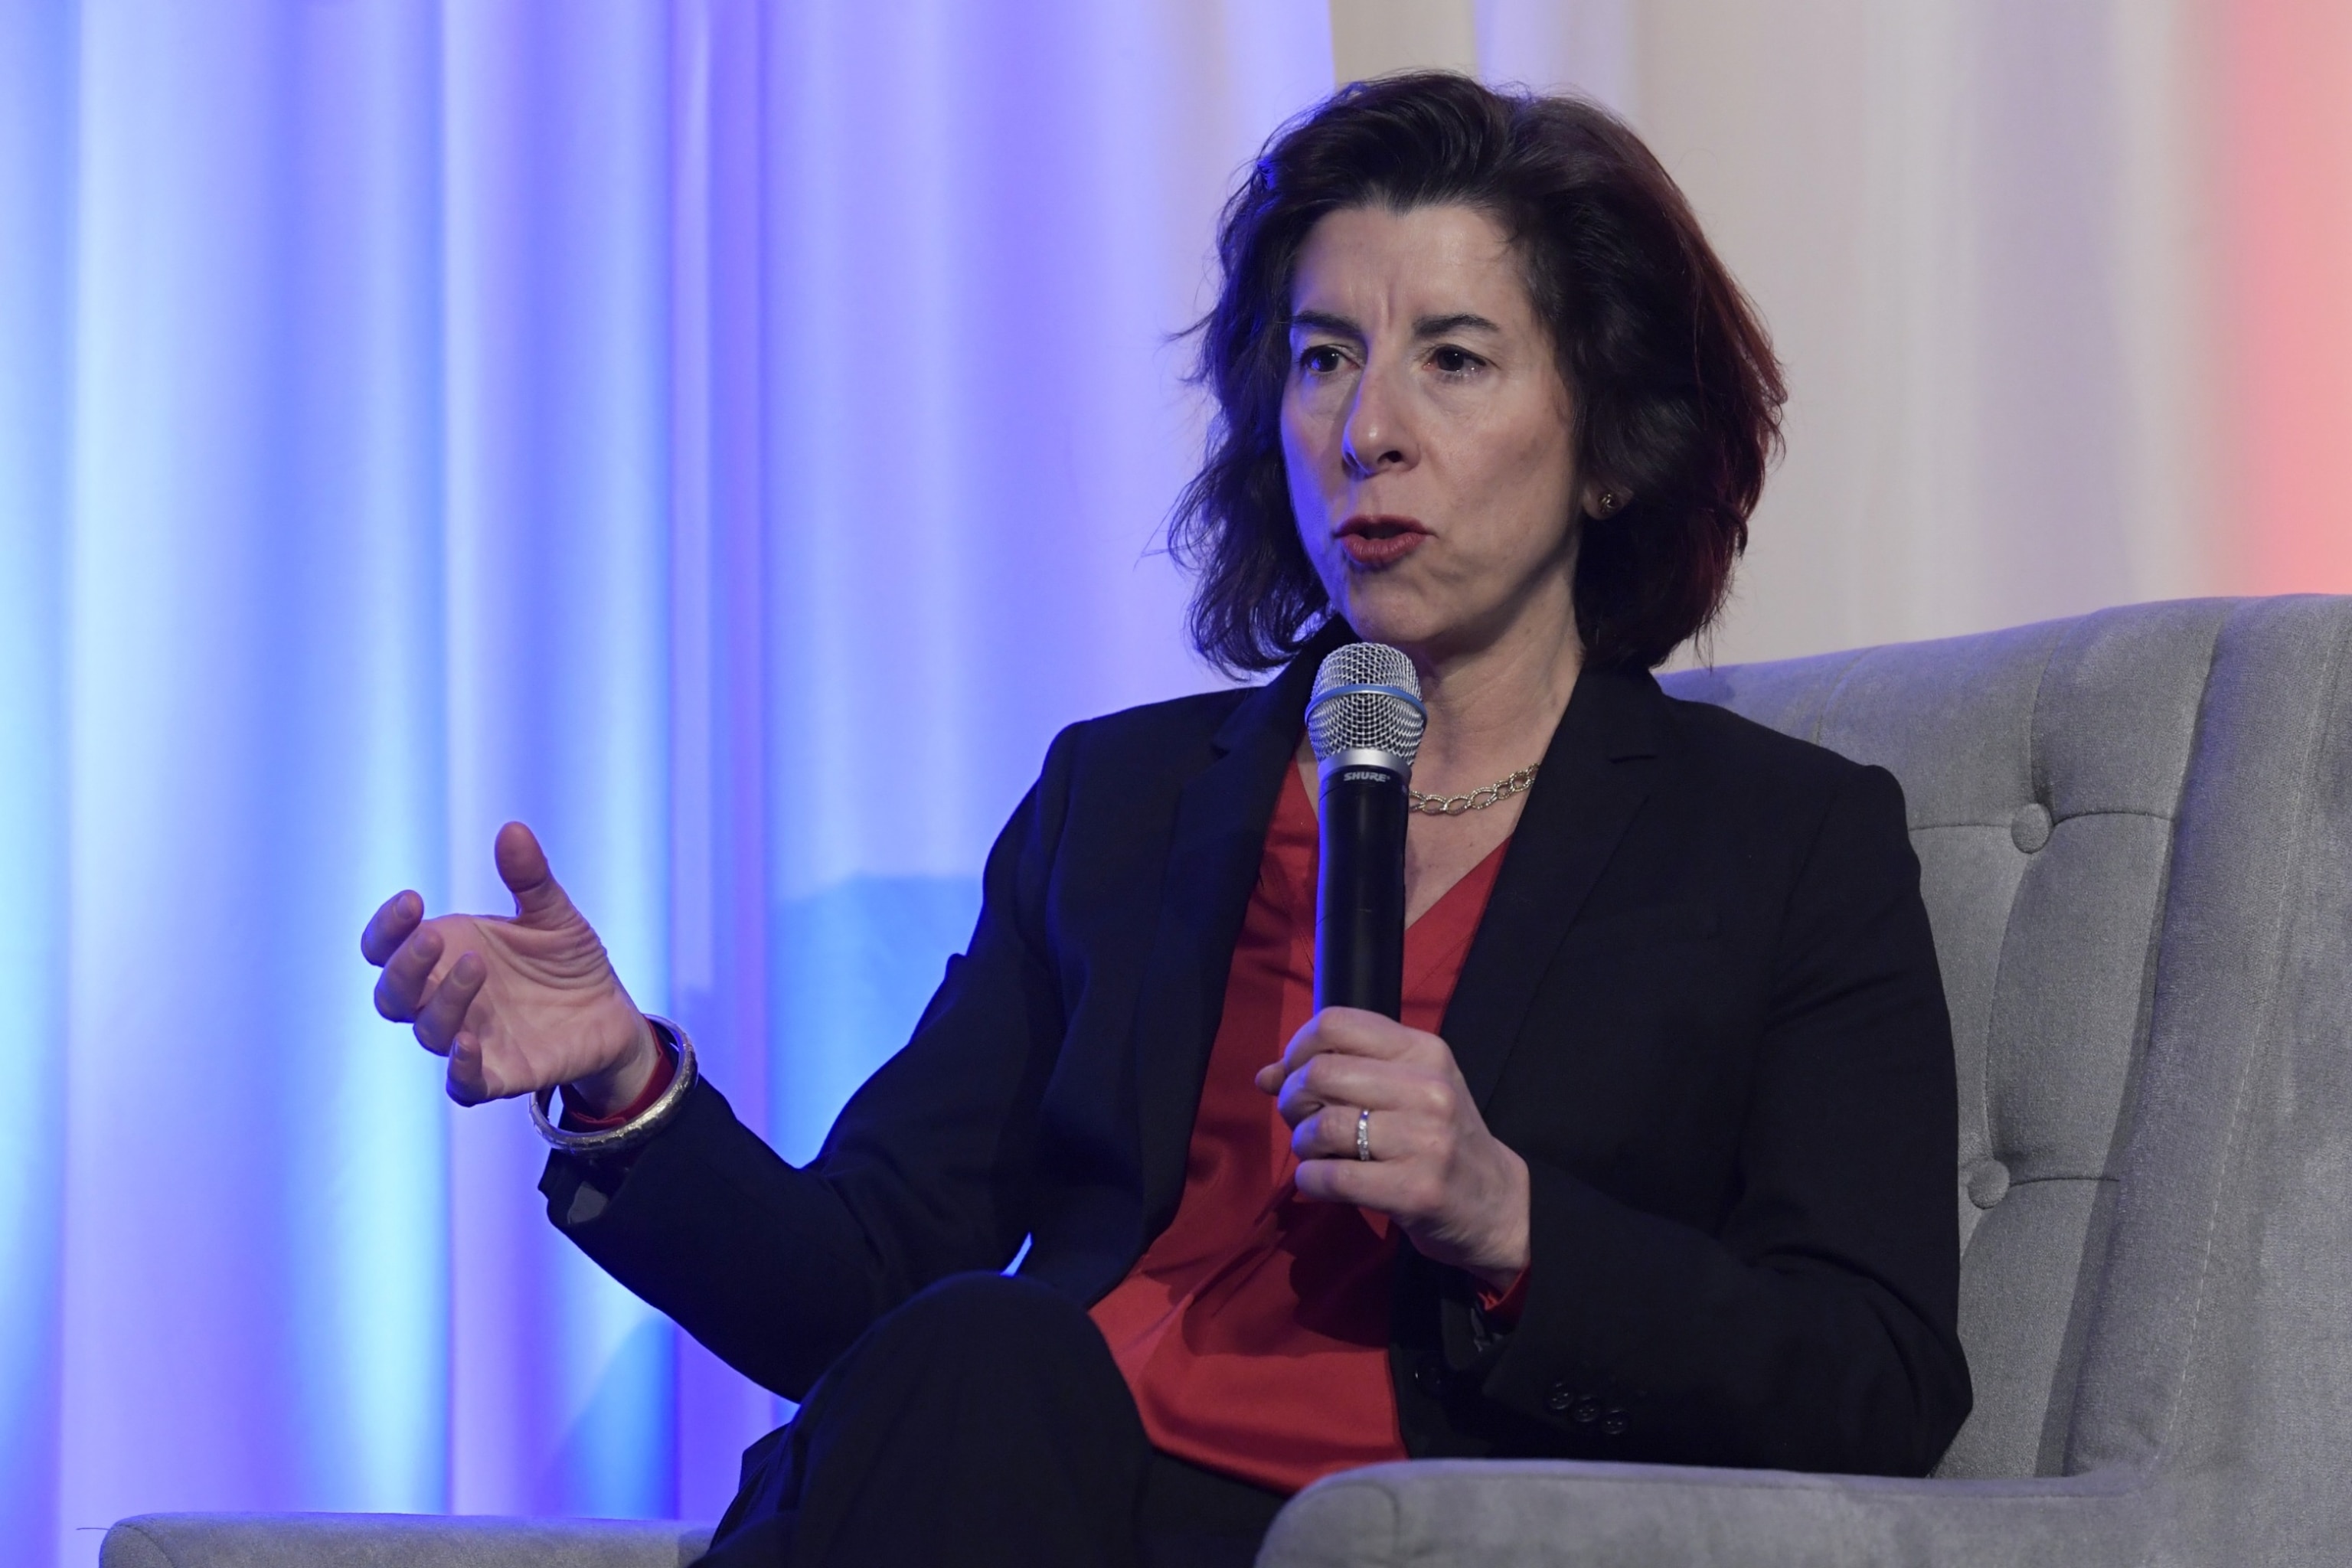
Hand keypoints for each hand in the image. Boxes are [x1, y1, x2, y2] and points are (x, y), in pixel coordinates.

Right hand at [361, 822, 659, 1111]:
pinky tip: (470, 1043)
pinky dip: (460, 1067)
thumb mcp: (554, 915)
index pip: (386, 948)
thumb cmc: (567, 962)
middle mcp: (446, 999)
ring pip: (428, 1031)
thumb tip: (512, 829)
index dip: (386, 929)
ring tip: (476, 966)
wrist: (611, 1013)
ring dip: (443, 1001)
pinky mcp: (500, 1074)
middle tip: (437, 937)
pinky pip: (463, 1084)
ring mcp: (469, 1039)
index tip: (412, 900)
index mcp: (446, 955)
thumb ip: (531, 879)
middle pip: (392, 994)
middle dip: (405, 967)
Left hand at [1255, 1007, 1529, 1290]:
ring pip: (1324, 1126)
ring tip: (1315, 1152)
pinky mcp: (1417, 1190)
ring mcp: (1427, 1141)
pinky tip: (1319, 1180)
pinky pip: (1333, 1177)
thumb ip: (1340, 1071)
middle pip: (1321, 1074)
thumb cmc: (1437, 1139)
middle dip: (1293, 1100)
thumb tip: (1266, 1075)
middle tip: (1300, 1120)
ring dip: (1302, 1142)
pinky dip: (1310, 1179)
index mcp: (1425, 1051)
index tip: (1295, 1074)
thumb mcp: (1404, 1089)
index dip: (1298, 1048)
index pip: (1336, 1024)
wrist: (1496, 1205)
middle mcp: (1430, 1089)